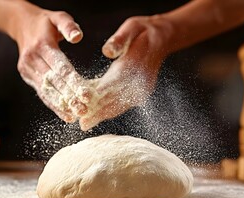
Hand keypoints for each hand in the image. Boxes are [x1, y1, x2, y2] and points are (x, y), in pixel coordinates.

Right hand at [13, 4, 88, 121]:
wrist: (23, 25)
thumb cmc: (47, 23)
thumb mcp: (58, 16)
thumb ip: (68, 25)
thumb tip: (78, 37)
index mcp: (42, 45)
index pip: (60, 67)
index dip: (74, 82)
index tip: (87, 95)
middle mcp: (32, 59)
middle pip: (54, 82)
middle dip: (70, 97)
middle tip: (84, 110)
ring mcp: (27, 69)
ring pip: (47, 91)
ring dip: (61, 105)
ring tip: (75, 116)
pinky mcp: (27, 77)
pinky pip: (42, 93)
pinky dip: (54, 105)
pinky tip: (66, 115)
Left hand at [79, 15, 172, 130]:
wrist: (161, 39)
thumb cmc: (141, 32)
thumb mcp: (131, 27)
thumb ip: (119, 40)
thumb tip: (107, 51)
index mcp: (135, 65)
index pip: (114, 84)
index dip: (98, 96)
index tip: (84, 106)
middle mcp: (140, 81)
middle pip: (116, 99)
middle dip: (98, 113)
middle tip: (82, 124)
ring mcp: (143, 89)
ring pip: (121, 105)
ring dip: (104, 115)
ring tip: (87, 124)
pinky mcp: (142, 92)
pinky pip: (125, 104)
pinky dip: (111, 111)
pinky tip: (99, 115)